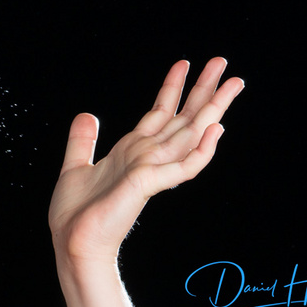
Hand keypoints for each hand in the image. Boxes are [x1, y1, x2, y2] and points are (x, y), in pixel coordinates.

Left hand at [48, 58, 241, 266]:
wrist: (73, 243)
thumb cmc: (76, 214)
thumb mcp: (75, 166)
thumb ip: (82, 140)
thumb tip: (87, 114)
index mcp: (132, 151)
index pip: (158, 112)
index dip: (171, 88)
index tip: (184, 63)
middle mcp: (147, 157)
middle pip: (183, 117)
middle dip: (203, 90)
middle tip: (223, 63)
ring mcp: (152, 169)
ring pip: (190, 133)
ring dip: (213, 109)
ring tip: (232, 85)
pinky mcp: (149, 183)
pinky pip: (184, 166)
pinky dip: (202, 150)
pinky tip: (216, 130)